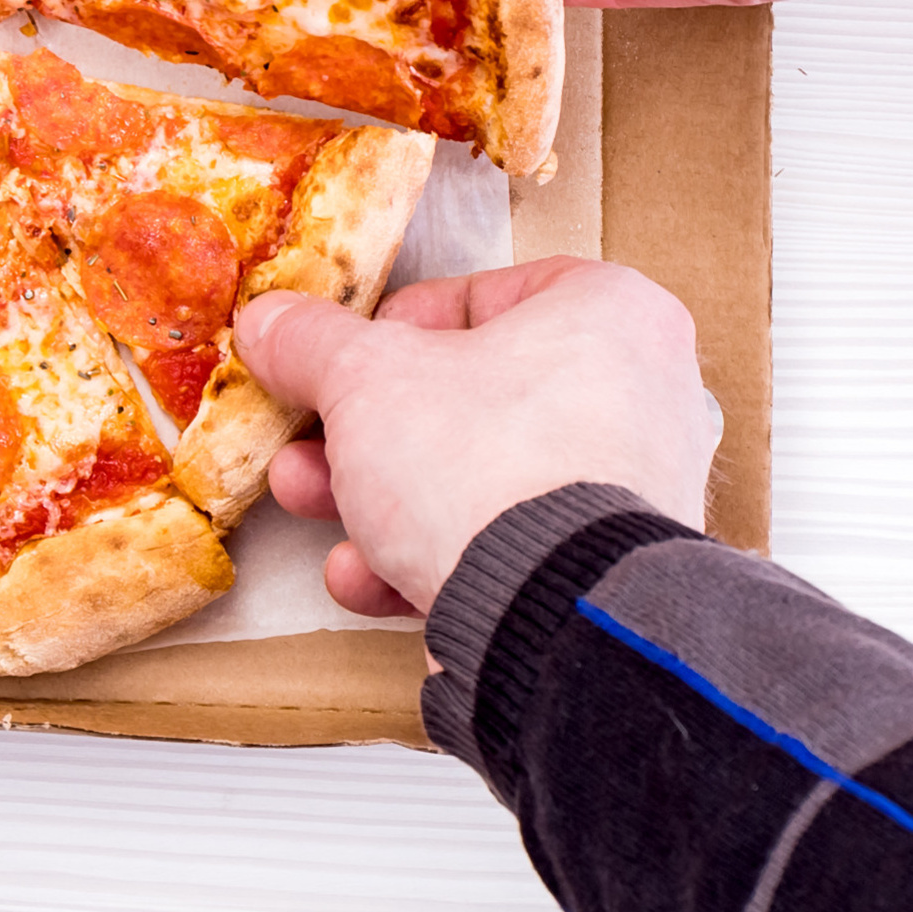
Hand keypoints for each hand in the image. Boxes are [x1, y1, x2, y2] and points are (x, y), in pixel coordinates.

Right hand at [234, 258, 718, 617]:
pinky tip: (367, 575)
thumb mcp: (365, 379)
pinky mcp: (603, 572)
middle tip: (308, 441)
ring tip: (313, 503)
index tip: (337, 358)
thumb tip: (271, 323)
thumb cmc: (485, 463)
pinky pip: (509, 546)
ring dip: (380, 497)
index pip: (483, 294)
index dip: (392, 328)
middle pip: (471, 396)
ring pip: (480, 478)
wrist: (551, 617)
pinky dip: (434, 555)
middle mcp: (641, 395)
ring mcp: (631, 492)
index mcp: (609, 313)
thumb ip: (312, 343)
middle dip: (366, 429)